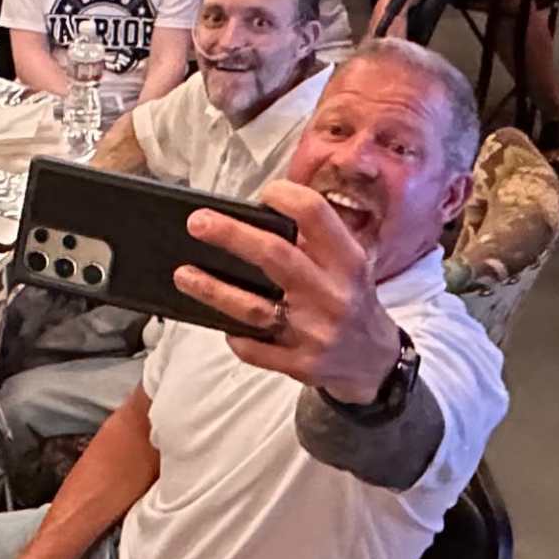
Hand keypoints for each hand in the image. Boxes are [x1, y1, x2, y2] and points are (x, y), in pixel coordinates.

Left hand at [176, 179, 399, 397]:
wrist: (375, 363)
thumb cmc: (352, 301)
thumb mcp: (348, 266)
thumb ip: (313, 242)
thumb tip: (257, 215)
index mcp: (347, 261)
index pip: (315, 215)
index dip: (285, 197)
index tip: (263, 194)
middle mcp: (332, 294)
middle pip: (274, 256)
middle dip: (231, 236)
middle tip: (197, 223)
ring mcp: (315, 333)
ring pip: (254, 308)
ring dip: (213, 290)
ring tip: (183, 274)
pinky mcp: (300, 364)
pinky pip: (255, 349)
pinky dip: (234, 335)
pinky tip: (218, 322)